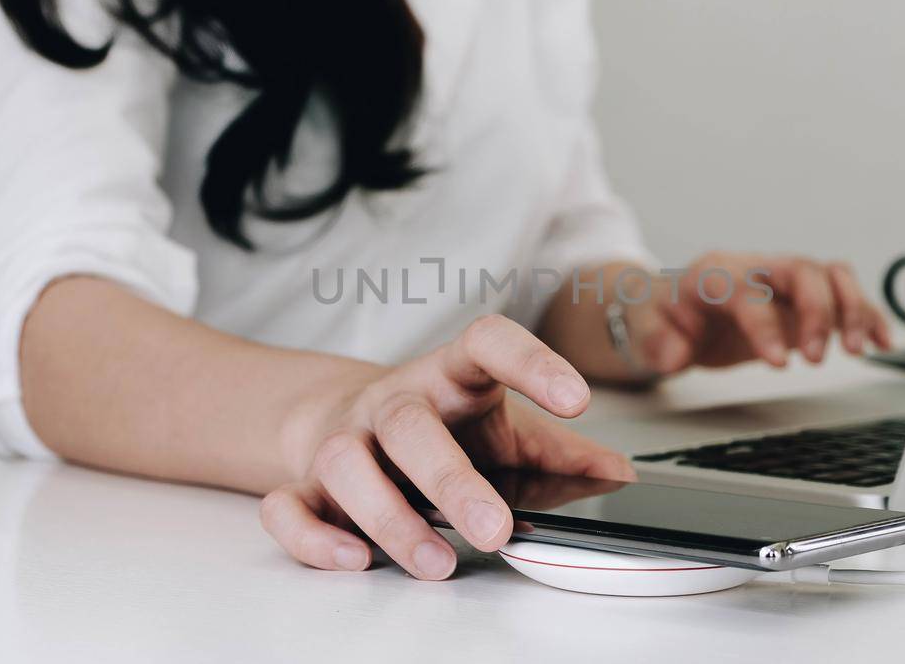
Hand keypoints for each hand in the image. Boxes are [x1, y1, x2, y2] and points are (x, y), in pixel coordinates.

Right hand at [260, 315, 633, 579]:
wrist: (339, 416)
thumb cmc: (438, 426)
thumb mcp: (505, 429)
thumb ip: (559, 452)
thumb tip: (618, 475)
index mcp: (451, 377)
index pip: (486, 342)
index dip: (531, 361)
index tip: (576, 397)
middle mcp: (392, 402)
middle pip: (409, 424)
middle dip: (452, 480)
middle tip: (496, 530)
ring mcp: (343, 440)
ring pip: (344, 465)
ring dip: (389, 519)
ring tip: (438, 563)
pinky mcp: (303, 483)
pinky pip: (287, 506)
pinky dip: (314, 537)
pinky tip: (356, 560)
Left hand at [627, 252, 892, 372]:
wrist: (671, 312)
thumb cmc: (662, 316)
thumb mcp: (645, 330)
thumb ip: (656, 341)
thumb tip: (675, 353)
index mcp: (716, 273)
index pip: (749, 288)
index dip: (766, 323)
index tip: (778, 362)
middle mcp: (757, 269)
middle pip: (802, 270)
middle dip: (819, 312)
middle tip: (819, 359)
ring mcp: (784, 284)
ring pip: (832, 276)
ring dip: (853, 310)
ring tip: (859, 350)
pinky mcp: (803, 303)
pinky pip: (845, 297)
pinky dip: (867, 317)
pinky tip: (882, 342)